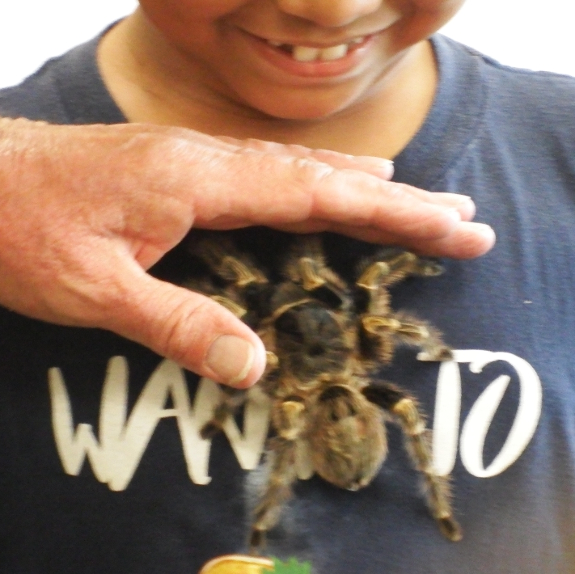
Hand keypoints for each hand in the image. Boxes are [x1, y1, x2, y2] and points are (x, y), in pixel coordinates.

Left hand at [0, 118, 493, 386]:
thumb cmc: (21, 228)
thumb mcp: (94, 291)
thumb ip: (177, 323)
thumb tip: (254, 366)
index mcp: (196, 180)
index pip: (317, 196)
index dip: (391, 211)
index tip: (448, 226)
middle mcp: (208, 160)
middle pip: (325, 176)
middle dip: (401, 200)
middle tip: (462, 220)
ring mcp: (198, 160)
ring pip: (302, 171)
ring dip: (367, 186)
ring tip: (419, 201)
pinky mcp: (186, 170)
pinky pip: (270, 176)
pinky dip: (318, 182)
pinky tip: (336, 185)